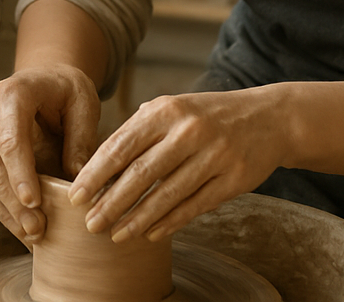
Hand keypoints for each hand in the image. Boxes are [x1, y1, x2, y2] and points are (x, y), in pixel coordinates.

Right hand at [0, 64, 99, 243]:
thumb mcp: (84, 104)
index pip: (11, 140)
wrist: (45, 78)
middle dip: (13, 202)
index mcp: (13, 92)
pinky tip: (19, 225)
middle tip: (37, 229)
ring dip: (5, 211)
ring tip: (31, 234)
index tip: (34, 203)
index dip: (20, 174)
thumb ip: (81, 138)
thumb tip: (76, 178)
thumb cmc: (67, 90)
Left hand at [70, 86, 285, 243]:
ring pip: (167, 195)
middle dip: (111, 202)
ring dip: (137, 219)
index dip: (95, 174)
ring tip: (115, 234)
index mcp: (166, 110)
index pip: (121, 145)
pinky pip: (194, 206)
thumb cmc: (207, 116)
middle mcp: (189, 130)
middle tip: (89, 223)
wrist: (268, 118)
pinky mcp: (233, 179)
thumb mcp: (173, 109)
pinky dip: (170, 222)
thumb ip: (139, 131)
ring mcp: (214, 155)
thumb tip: (99, 165)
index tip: (75, 196)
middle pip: (140, 173)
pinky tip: (151, 233)